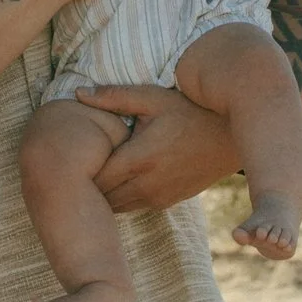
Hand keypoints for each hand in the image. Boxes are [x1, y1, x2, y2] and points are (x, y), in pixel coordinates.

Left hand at [75, 83, 243, 212]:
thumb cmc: (189, 111)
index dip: (80, 172)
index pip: (96, 178)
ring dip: (105, 195)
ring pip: (118, 207)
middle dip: (88, 187)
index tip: (71, 159)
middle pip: (104, 197)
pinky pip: (136, 207)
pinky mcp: (169, 202)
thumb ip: (113, 97)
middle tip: (76, 171)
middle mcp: (148, 184)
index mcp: (140, 159)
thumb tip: (77, 93)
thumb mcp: (152, 98)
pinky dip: (123, 199)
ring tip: (93, 178)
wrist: (229, 136)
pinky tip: (118, 181)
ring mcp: (160, 196)